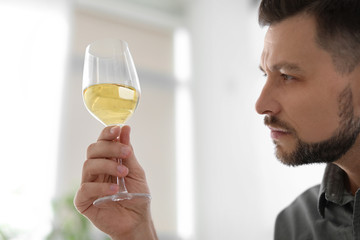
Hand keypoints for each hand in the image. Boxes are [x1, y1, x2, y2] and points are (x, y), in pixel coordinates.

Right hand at [74, 125, 156, 239]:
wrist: (137, 221)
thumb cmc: (137, 196)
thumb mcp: (136, 171)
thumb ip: (128, 152)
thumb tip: (125, 128)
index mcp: (107, 161)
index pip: (102, 142)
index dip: (107, 133)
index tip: (117, 129)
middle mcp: (96, 170)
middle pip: (93, 150)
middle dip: (110, 147)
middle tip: (126, 152)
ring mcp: (88, 184)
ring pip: (89, 165)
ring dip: (108, 165)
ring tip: (123, 173)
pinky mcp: (83, 200)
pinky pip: (86, 188)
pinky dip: (101, 186)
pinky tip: (114, 190)